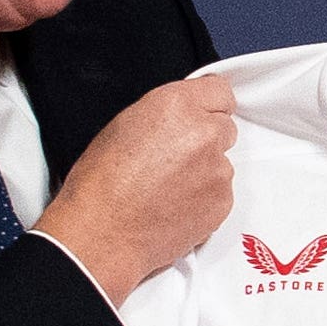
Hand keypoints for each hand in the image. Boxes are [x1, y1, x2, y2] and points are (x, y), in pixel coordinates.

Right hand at [37, 73, 238, 303]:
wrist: (103, 234)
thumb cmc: (101, 183)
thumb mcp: (125, 125)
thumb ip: (166, 114)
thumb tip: (185, 117)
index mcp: (177, 106)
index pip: (220, 91)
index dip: (208, 105)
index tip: (201, 115)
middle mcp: (204, 134)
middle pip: (225, 127)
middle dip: (206, 138)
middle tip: (175, 157)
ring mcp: (218, 170)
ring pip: (222, 162)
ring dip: (205, 170)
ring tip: (168, 187)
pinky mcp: (223, 202)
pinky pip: (221, 192)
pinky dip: (204, 198)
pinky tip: (175, 205)